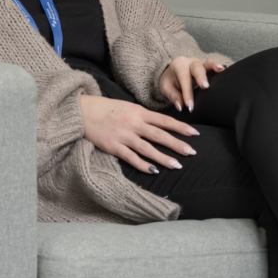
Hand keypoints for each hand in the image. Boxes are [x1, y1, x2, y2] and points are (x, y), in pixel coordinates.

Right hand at [79, 94, 198, 172]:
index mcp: (139, 112)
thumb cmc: (107, 109)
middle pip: (160, 135)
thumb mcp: (128, 107)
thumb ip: (144, 116)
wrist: (82, 112)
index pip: (165, 120)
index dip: (181, 127)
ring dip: (163, 158)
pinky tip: (154, 171)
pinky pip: (131, 158)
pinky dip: (143, 165)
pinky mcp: (113, 147)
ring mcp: (123, 136)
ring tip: (177, 165)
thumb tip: (163, 124)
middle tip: (192, 152)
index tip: (195, 134)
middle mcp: (133, 124)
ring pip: (148, 149)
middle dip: (177, 144)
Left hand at [158, 55, 227, 112]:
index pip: (184, 79)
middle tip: (205, 86)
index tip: (190, 106)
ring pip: (209, 63)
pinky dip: (221, 70)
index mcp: (179, 65)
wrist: (173, 73)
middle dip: (201, 77)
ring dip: (215, 66)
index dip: (187, 93)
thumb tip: (181, 106)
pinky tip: (227, 73)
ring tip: (221, 70)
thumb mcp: (166, 88)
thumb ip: (173, 96)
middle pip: (197, 68)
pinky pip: (216, 68)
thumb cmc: (170, 80)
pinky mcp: (209, 69)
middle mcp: (191, 62)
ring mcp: (202, 64)